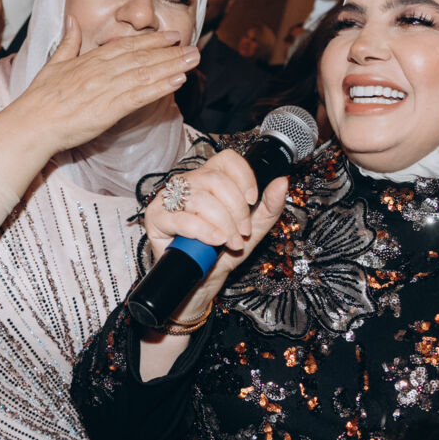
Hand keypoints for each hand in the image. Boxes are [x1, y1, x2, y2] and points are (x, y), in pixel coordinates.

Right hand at [1, 19, 197, 157]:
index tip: (171, 36)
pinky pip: (140, 96)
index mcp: (89, 60)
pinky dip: (160, 87)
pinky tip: (177, 81)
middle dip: (170, 52)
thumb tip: (71, 19)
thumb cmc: (39, 98)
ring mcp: (106, 89)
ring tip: (193, 61)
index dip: (151, 41)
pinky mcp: (109, 109)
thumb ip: (67, 41)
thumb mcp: (53, 63)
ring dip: (172, 66)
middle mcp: (101, 71)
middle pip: (142, 58)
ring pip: (145, 74)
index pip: (126, 46)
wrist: (32, 123)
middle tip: (193, 46)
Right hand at [145, 149, 289, 323]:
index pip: (227, 160)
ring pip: (201, 199)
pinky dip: (203, 231)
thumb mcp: (253, 229)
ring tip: (229, 242)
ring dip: (222, 225)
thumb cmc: (223, 251)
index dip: (243, 178)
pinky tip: (214, 241)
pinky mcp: (156, 217)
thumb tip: (282, 182)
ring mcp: (169, 198)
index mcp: (211, 178)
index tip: (252, 201)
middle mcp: (189, 183)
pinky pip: (182, 219)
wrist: (203, 279)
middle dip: (236, 210)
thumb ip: (269, 206)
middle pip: (215, 180)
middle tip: (242, 233)